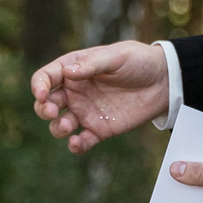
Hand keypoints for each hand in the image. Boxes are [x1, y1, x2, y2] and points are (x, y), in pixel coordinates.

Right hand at [30, 41, 167, 153]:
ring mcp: (85, 111)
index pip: (46, 77)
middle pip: (46, 103)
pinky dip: (75, 145)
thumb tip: (67, 73)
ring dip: (57, 128)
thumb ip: (92, 65)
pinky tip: (77, 143)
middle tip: (51, 111)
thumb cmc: (138, 61)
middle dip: (43, 109)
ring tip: (67, 127)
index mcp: (73, 69)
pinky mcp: (99, 129)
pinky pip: (82, 141)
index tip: (41, 94)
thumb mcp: (116, 57)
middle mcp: (75, 91)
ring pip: (60, 124)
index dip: (38, 86)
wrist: (164, 81)